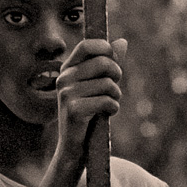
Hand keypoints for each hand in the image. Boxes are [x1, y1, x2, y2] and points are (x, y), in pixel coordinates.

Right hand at [55, 37, 125, 157]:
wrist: (75, 144)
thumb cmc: (89, 111)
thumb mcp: (98, 85)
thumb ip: (110, 63)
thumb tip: (122, 42)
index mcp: (67, 69)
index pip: (87, 45)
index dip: (106, 49)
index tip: (113, 61)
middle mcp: (64, 78)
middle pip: (104, 63)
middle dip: (117, 75)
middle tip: (113, 89)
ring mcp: (67, 94)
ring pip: (109, 84)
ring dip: (115, 97)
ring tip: (106, 105)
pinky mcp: (74, 110)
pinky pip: (107, 101)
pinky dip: (113, 108)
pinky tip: (105, 114)